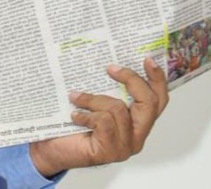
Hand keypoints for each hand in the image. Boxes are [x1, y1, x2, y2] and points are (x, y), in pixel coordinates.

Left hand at [28, 57, 168, 177]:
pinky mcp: (110, 151)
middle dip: (132, 80)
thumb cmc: (72, 126)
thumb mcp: (95, 102)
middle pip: (149, 103)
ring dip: (93, 100)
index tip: (147, 59)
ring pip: (119, 109)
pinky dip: (86, 115)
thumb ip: (107, 90)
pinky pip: (103, 121)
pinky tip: (74, 116)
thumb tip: (110, 61)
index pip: (158, 101)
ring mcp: (125, 146)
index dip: (157, 80)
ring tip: (75, 97)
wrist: (51, 149)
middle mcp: (136, 135)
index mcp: (137, 122)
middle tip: (110, 68)